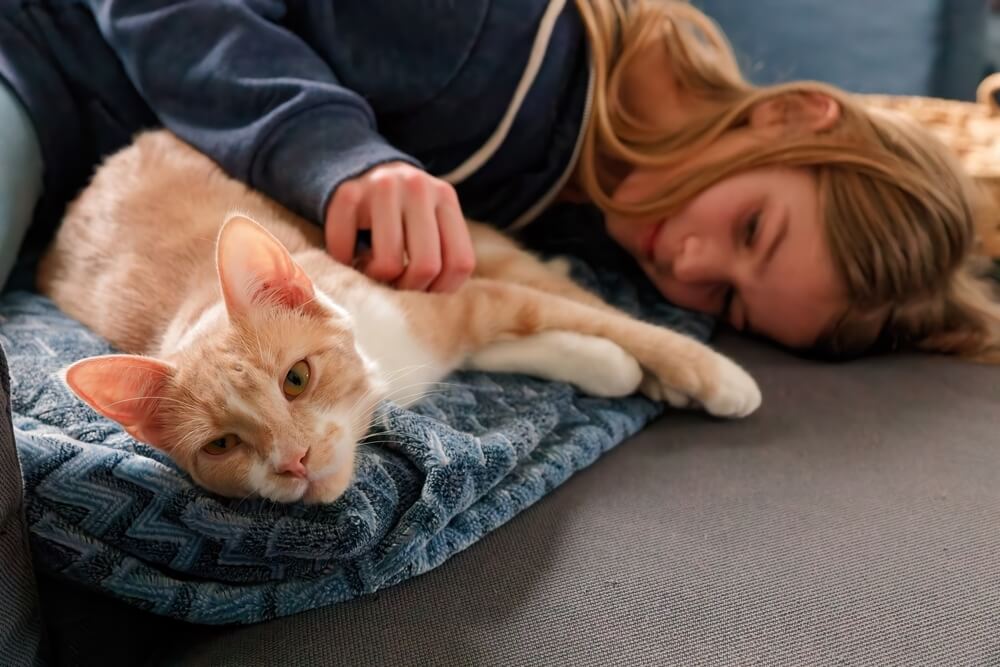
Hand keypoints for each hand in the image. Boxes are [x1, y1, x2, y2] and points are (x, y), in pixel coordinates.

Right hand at [324, 162, 475, 291]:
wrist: (361, 167)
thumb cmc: (403, 211)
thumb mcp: (432, 222)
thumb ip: (442, 254)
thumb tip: (435, 305)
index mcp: (445, 197)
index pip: (459, 262)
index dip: (442, 289)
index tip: (424, 289)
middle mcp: (417, 187)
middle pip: (426, 266)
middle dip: (409, 288)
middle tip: (396, 284)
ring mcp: (381, 187)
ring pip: (388, 264)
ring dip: (377, 278)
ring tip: (372, 267)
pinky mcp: (347, 193)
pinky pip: (346, 249)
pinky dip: (345, 261)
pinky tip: (351, 252)